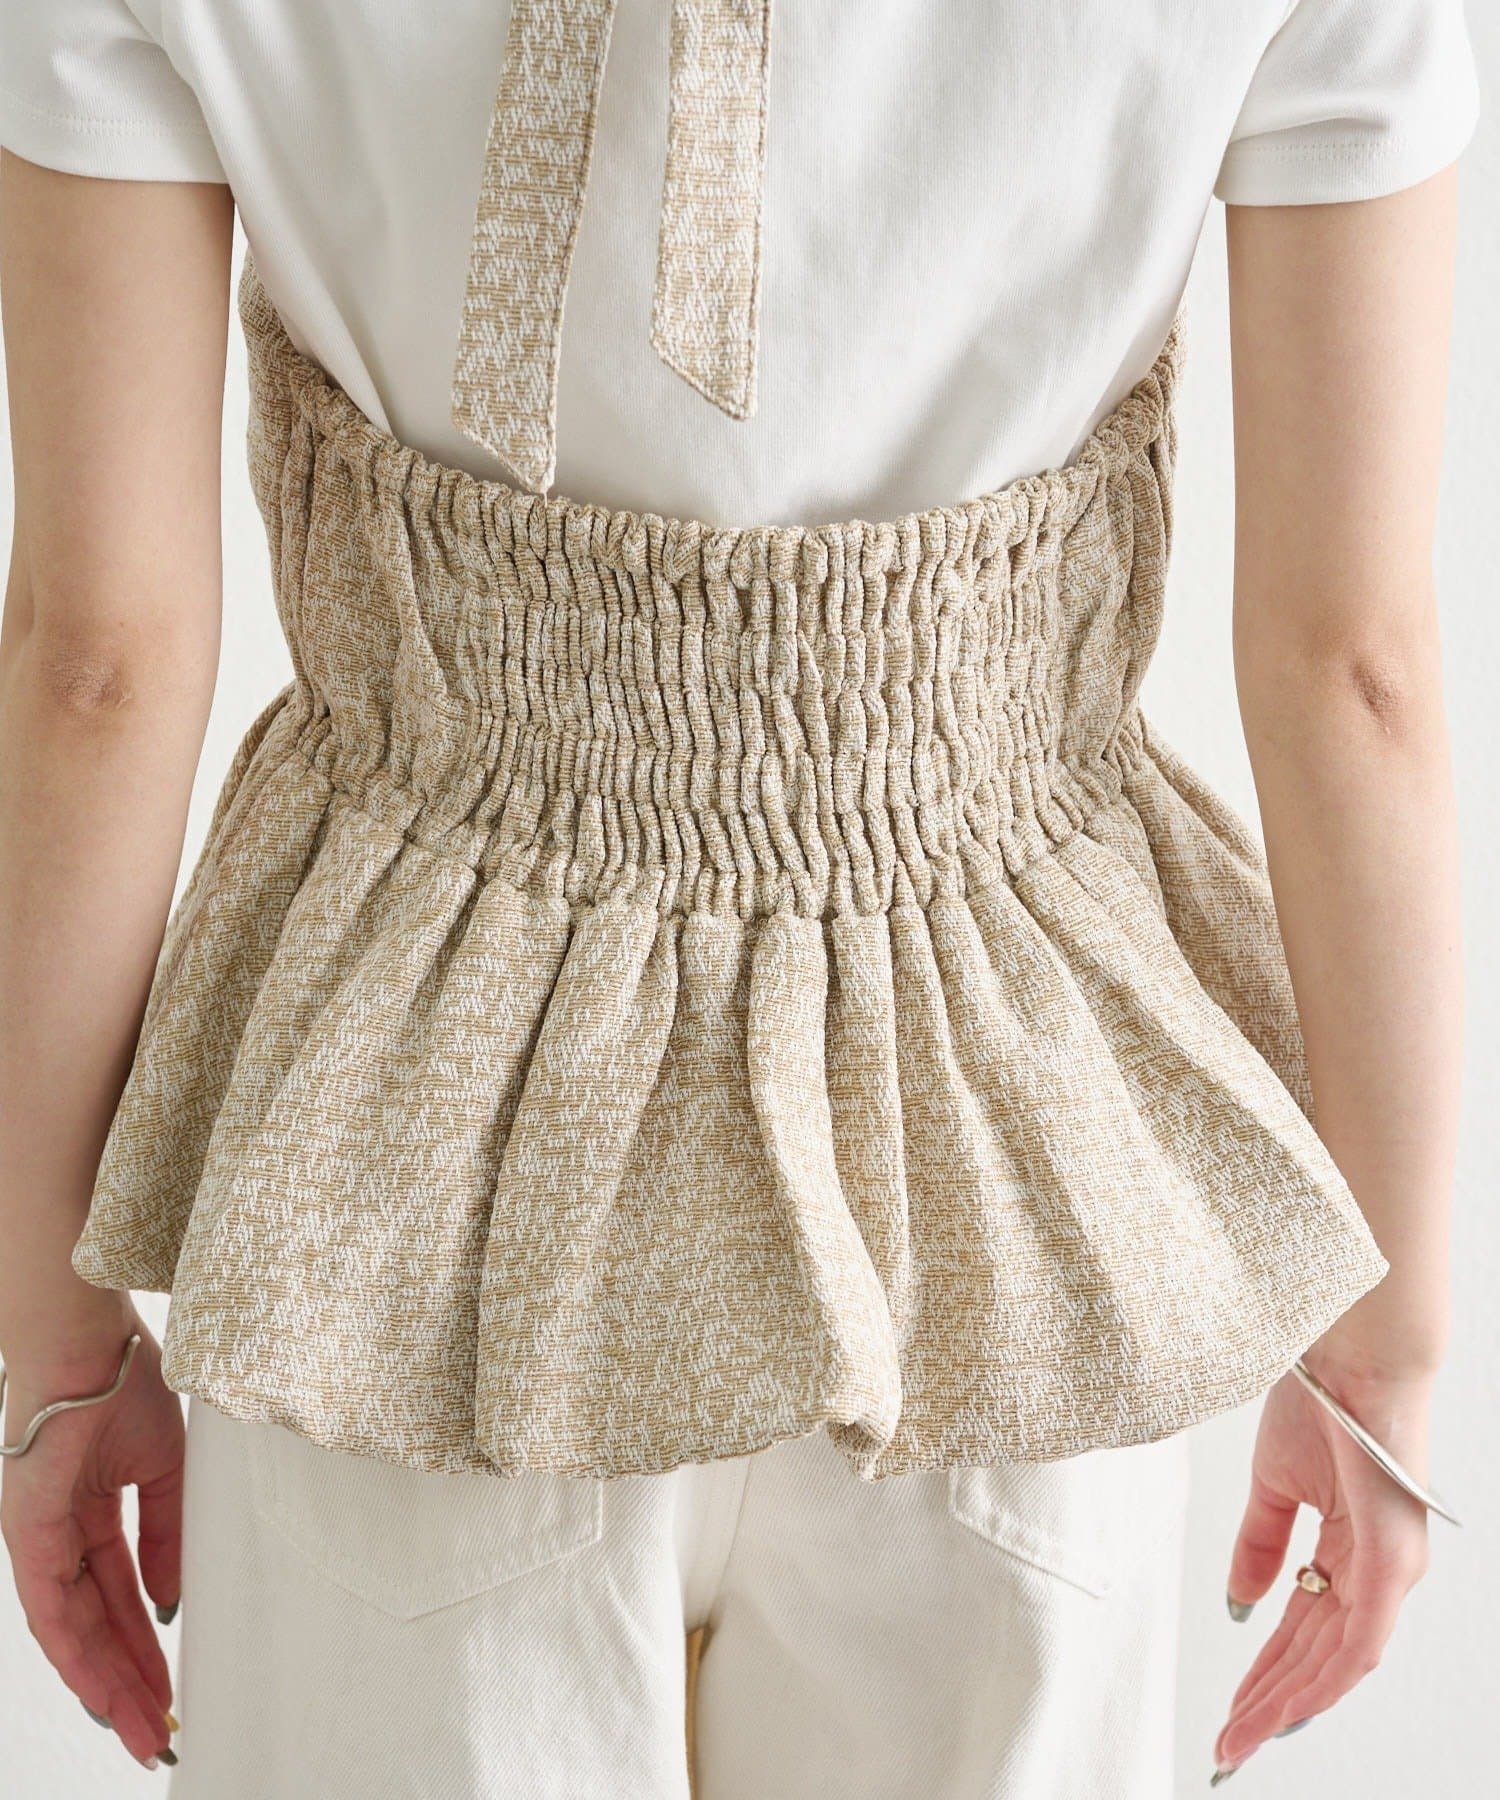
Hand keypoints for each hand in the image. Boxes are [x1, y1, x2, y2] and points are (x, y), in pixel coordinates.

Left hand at [1, 1310, 181, 1769]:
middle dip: (131, 1682)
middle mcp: (60, 1537)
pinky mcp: (28, 1538)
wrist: (92, 1344)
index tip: (177, 1687)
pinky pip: (53, 1614)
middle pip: (98, 1627)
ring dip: (109, 1684)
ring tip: (143, 1729)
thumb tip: (170, 1603)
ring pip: (73, 1634)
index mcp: (90, 1512)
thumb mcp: (165, 1469)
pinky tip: (105, 1693)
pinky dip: (78, 1658)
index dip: (146, 1644)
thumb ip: (167, 1535)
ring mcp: (40, 1541)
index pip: (120, 1595)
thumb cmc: (126, 1383)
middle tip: (161, 1732)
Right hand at [1211, 1357, 1432, 1781]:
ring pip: (1340, 1661)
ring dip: (1287, 1702)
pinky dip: (1324, 1678)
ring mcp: (1392, 1567)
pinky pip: (1359, 1638)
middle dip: (1269, 1704)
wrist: (1348, 1350)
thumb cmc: (1322, 1398)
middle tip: (1228, 1746)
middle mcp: (1382, 1570)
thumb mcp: (1274, 1484)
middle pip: (1319, 1656)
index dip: (1266, 1674)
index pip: (1306, 1630)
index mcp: (1354, 1550)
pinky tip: (1290, 1708)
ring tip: (1241, 1736)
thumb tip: (1240, 1606)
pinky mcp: (1392, 1559)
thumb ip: (1260, 1546)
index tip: (1230, 1712)